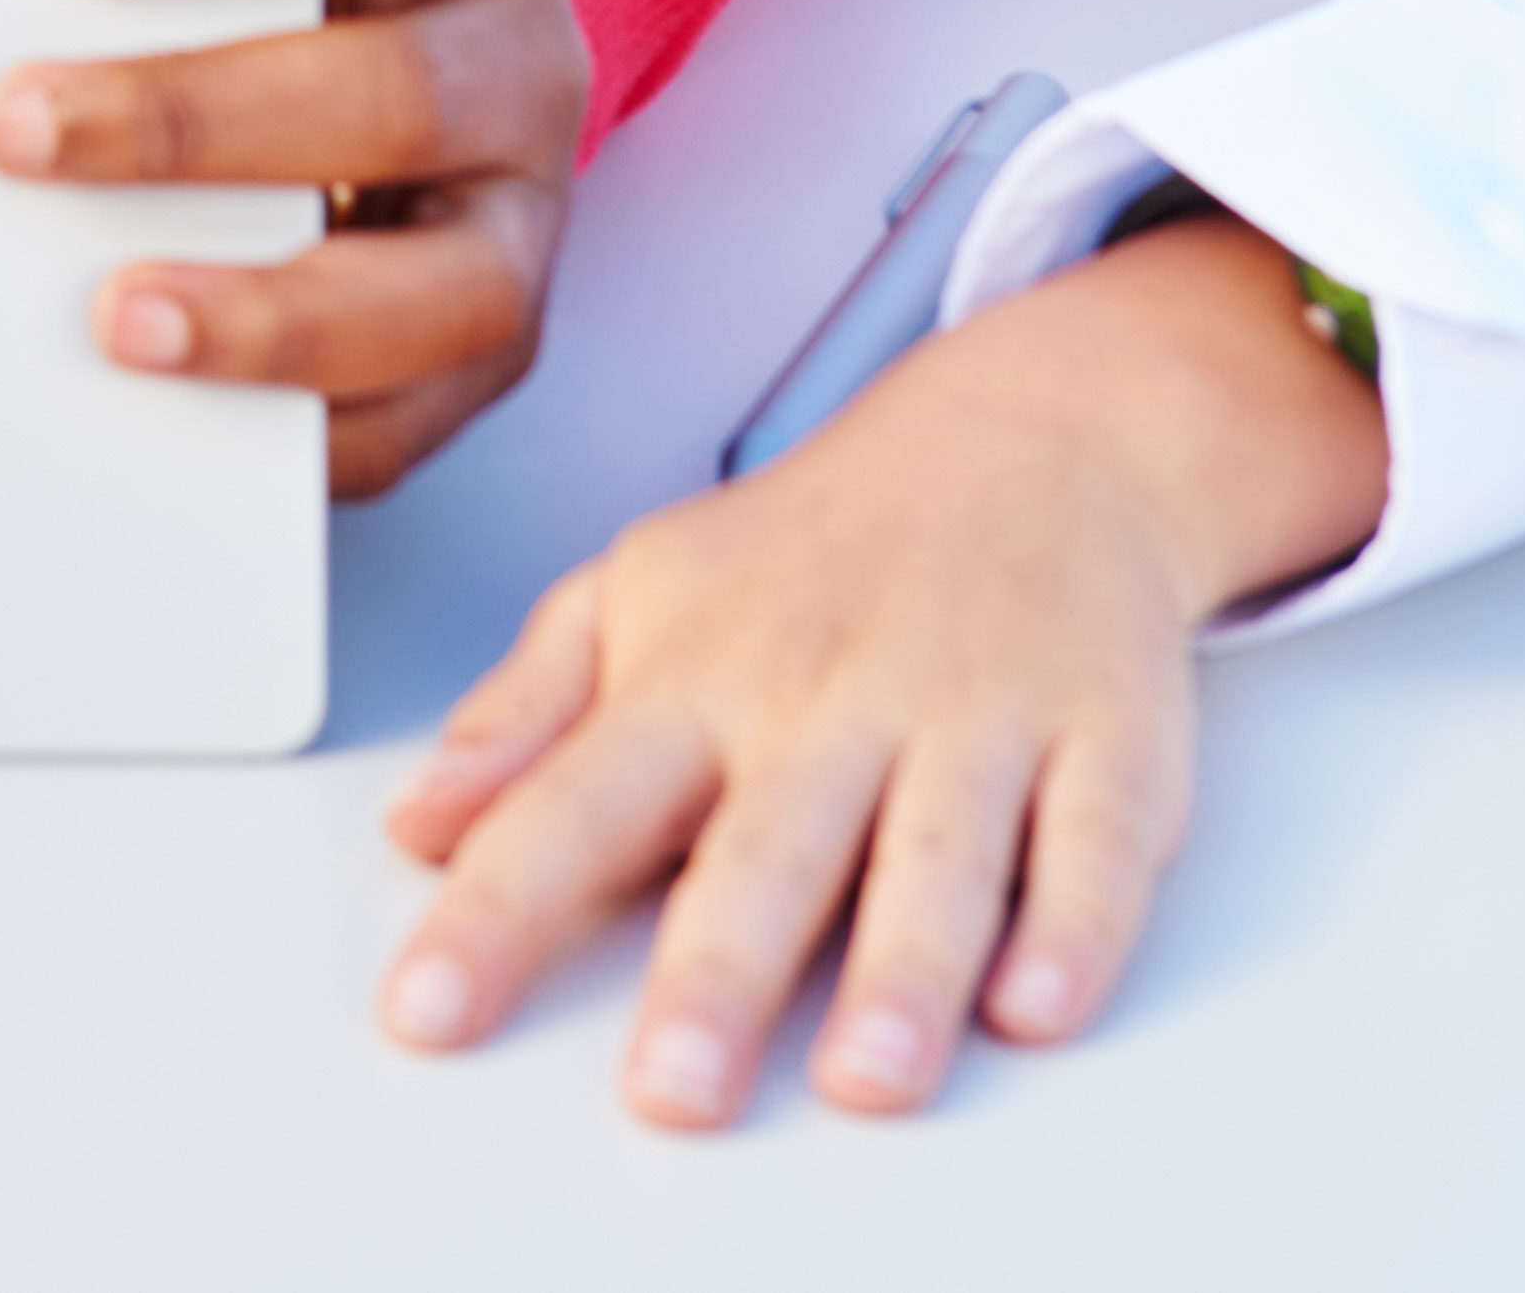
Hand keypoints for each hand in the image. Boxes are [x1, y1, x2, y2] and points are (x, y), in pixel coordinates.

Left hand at [0, 0, 577, 500]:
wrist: (399, 25)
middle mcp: (525, 56)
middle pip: (387, 96)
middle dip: (190, 116)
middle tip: (8, 125)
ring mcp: (518, 213)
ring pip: (430, 284)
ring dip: (266, 308)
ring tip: (111, 314)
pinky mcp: (483, 342)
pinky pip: (417, 412)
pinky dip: (306, 426)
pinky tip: (171, 411)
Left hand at [367, 209, 1388, 1119]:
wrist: (1031, 435)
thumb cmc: (818, 549)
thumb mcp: (639, 596)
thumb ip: (526, 716)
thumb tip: (417, 825)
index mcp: (698, 677)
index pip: (570, 804)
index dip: (494, 915)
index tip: (429, 1013)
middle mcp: (832, 699)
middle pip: (766, 851)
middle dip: (715, 976)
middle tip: (671, 1090)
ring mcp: (975, 712)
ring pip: (940, 853)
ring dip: (903, 971)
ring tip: (866, 1077)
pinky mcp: (1107, 732)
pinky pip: (1102, 837)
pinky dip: (1080, 921)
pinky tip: (1039, 999)